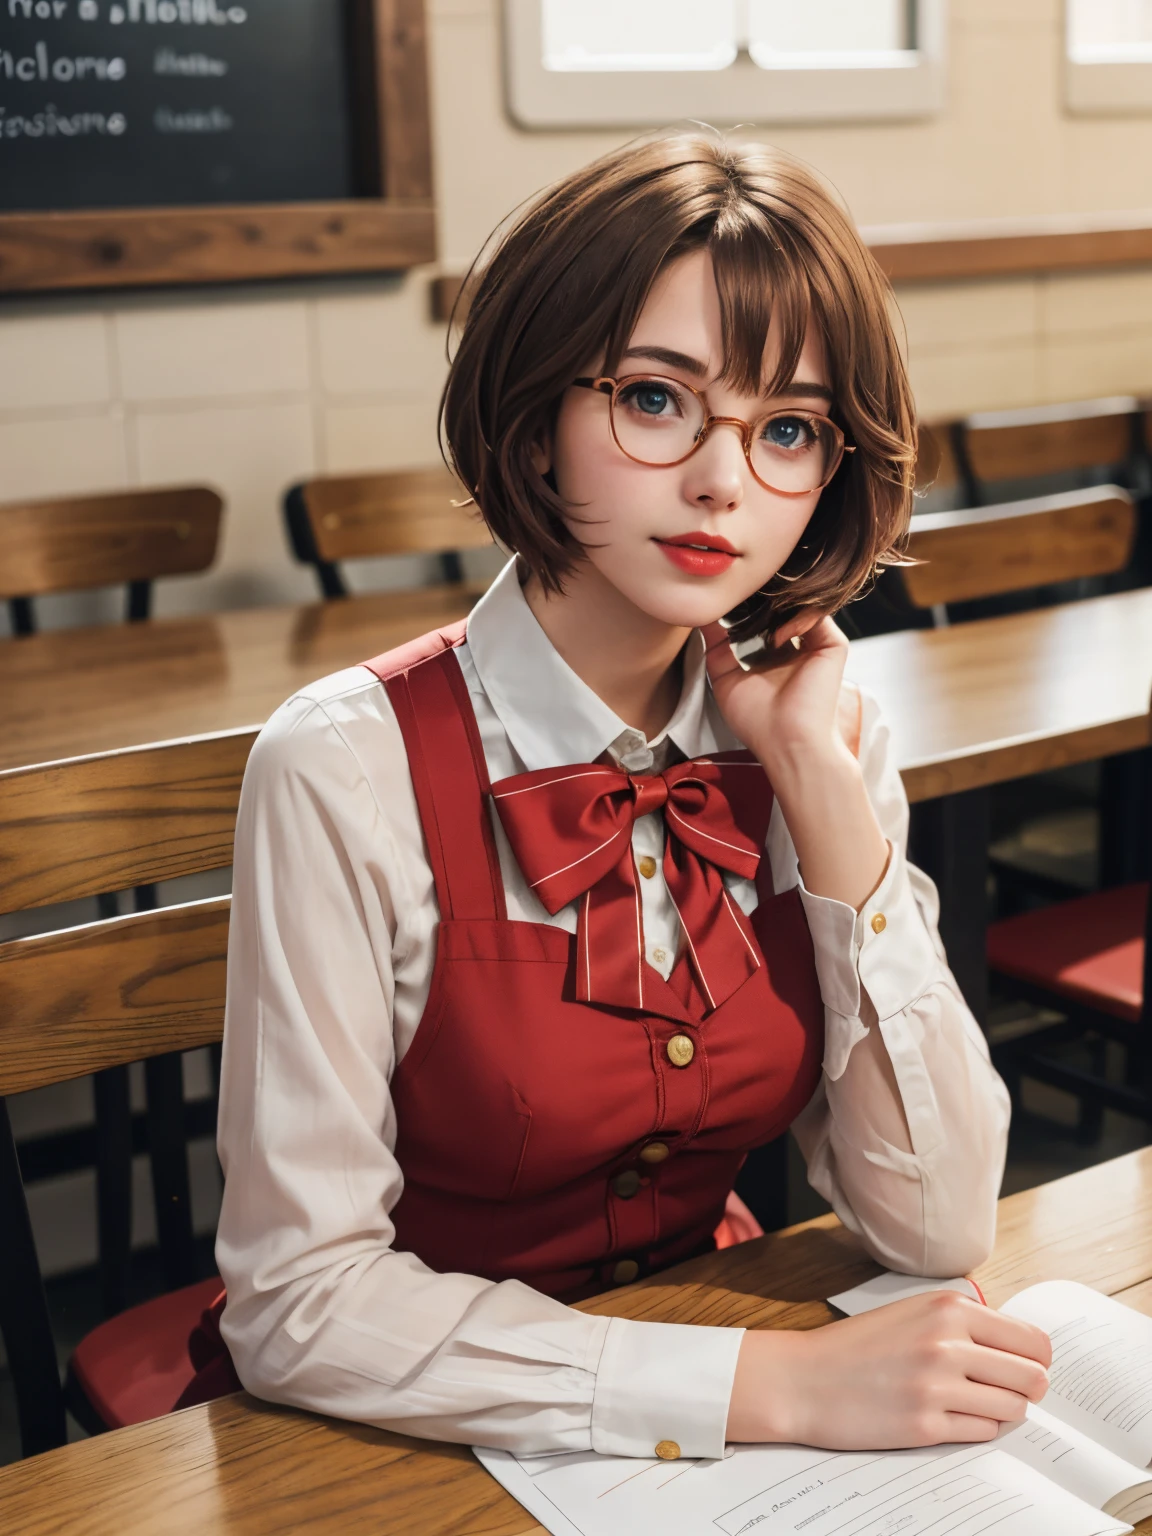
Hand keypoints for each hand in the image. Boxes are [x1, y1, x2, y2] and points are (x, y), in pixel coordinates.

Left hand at [703, 614, 848, 776]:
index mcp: (771, 656)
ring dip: (777, 603)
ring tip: (755, 606)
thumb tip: (704, 616)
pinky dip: (796, 617)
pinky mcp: (832, 646)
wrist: (788, 742)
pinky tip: (777, 637)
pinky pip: (816, 616)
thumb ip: (715, 646)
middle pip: (778, 609)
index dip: (742, 608)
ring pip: (797, 607)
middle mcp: (794, 648)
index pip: (758, 620)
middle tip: (739, 592)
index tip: (724, 598)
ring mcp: (814, 645)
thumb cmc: (757, 721)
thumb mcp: (723, 678)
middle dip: (759, 599)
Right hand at [726, 1292, 1050, 1449]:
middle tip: (1009, 1391)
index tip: (1029, 1368)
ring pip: (1014, 1407)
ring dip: (1002, 1410)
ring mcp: (937, 1386)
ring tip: (973, 1404)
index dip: (1037, 1359)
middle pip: (1033, 1377)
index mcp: (947, 1308)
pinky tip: (951, 1417)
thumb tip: (1020, 1349)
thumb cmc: (857, 1346)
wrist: (804, 1379)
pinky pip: (983, 1432)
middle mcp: (947, 1342)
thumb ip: (962, 1323)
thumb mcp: (912, 1313)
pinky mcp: (926, 1425)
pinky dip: (976, 1428)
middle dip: (1029, 1389)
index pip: (1032, 1339)